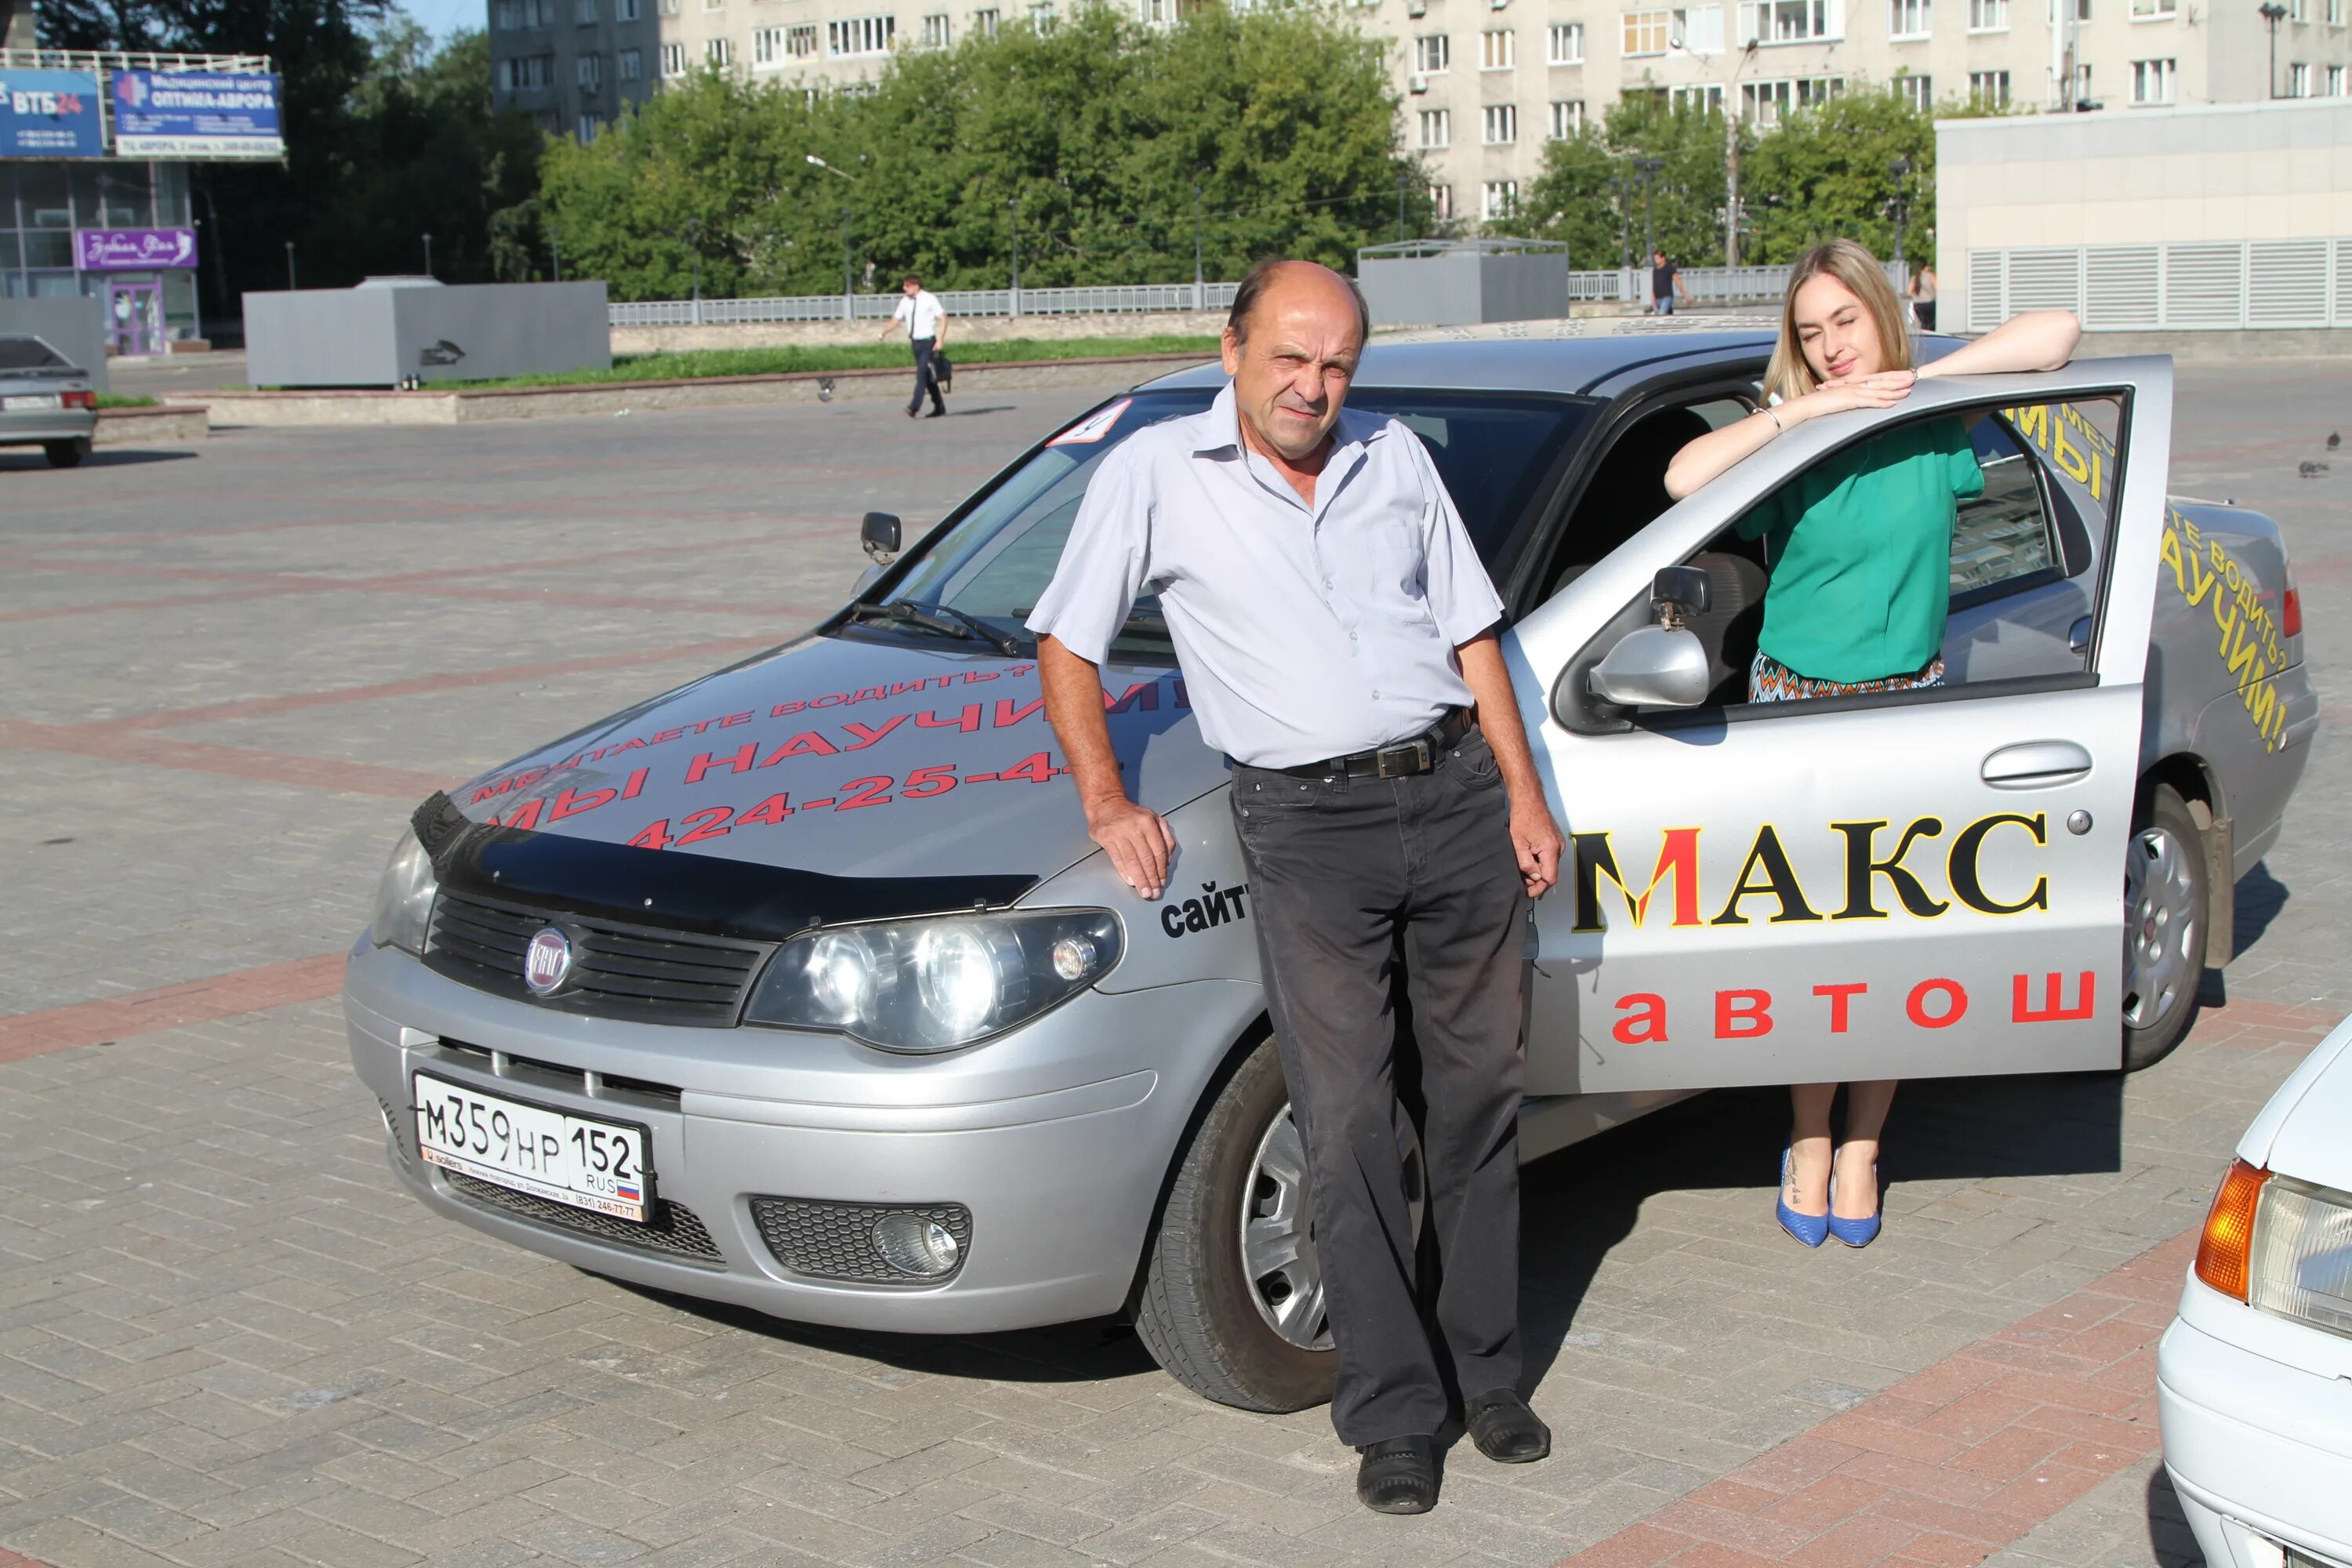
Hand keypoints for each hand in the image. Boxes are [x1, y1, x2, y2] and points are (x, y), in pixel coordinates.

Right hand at [1084, 794, 1175, 899]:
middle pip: (1146, 858)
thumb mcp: (1154, 818)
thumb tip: (1167, 860)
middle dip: (1151, 878)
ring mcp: (1119, 833)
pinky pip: (1117, 858)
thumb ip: (1165, 837)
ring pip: (1132, 861)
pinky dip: (1124, 871)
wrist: (1106, 804)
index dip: (1161, 869)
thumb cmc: (1132, 815)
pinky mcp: (1105, 837)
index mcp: (1148, 822)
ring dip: (1140, 879)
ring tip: (1144, 891)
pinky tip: (1131, 880)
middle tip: (1154, 892)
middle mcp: (1134, 827)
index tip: (1162, 881)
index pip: (1158, 850)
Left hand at [1511, 801, 1564, 898]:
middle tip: (1522, 879)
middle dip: (1537, 880)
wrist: (1529, 800)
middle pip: (1551, 873)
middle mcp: (1559, 847)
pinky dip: (1541, 861)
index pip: (1549, 878)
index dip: (1538, 888)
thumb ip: (1526, 864)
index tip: (1527, 891)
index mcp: (1551, 849)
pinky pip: (1550, 857)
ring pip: (1550, 865)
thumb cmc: (1522, 817)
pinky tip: (1529, 857)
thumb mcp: (1518, 844)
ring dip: (1538, 870)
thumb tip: (1534, 878)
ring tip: (1523, 867)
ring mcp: (1559, 843)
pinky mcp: (1556, 840)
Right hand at [1795, 370, 1914, 420]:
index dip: (1891, 377)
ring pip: (1878, 391)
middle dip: (1897, 381)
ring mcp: (1853, 393)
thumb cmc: (1818, 404)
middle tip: (1913, 379)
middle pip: (1880, 382)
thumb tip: (1855, 403)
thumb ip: (1848, 400)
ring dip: (1894, 391)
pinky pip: (1869, 401)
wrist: (1806, 405)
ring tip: (1908, 391)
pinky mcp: (1850, 401)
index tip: (1903, 376)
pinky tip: (1892, 403)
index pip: (1875, 379)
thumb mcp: (1836, 400)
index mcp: (1853, 385)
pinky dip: (1881, 402)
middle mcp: (1855, 386)